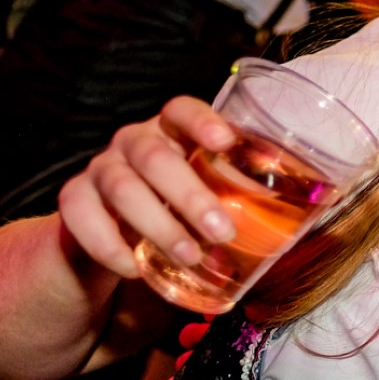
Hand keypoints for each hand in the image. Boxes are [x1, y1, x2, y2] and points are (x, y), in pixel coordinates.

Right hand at [56, 97, 238, 279]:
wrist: (113, 231)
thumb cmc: (177, 208)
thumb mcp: (208, 195)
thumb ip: (240, 199)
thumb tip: (305, 220)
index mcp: (171, 133)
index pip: (180, 110)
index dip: (201, 121)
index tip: (226, 143)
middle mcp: (132, 142)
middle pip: (155, 156)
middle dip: (189, 195)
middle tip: (223, 231)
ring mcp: (100, 168)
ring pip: (122, 187)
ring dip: (159, 225)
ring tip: (191, 257)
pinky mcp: (74, 200)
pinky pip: (82, 217)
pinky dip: (109, 246)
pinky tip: (135, 268)